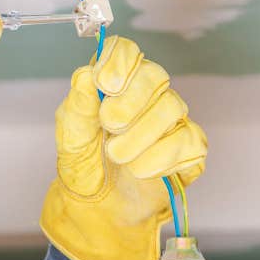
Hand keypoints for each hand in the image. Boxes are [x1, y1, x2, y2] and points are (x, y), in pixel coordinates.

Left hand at [40, 36, 207, 259]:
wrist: (99, 207)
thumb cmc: (86, 163)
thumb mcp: (70, 135)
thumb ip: (78, 105)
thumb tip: (86, 75)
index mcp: (117, 84)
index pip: (126, 52)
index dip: (119, 62)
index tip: (105, 84)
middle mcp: (149, 96)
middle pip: (155, 76)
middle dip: (130, 101)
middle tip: (110, 125)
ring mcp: (172, 122)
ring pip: (172, 109)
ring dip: (141, 135)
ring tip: (118, 156)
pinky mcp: (189, 150)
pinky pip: (189, 142)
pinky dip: (162, 158)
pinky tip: (141, 169)